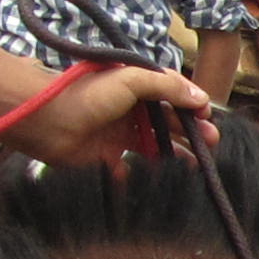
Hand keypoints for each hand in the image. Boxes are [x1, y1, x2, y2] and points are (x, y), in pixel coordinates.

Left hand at [19, 62, 209, 165]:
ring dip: (177, 153)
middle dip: (191, 131)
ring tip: (197, 163)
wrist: (47, 121)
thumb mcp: (132, 80)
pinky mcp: (106, 157)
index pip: (172, 96)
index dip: (191, 106)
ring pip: (155, 146)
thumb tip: (202, 98)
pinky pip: (130, 168)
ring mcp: (119, 134)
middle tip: (211, 142)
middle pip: (168, 122)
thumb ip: (168, 86)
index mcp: (136, 87)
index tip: (207, 117)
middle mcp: (130, 110)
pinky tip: (160, 178)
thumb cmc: (88, 95)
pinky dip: (143, 174)